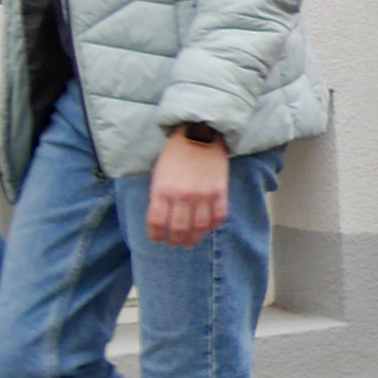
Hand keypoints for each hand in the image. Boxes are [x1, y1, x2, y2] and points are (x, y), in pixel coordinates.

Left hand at [147, 129, 230, 248]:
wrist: (199, 135)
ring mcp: (203, 195)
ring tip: (190, 241)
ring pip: (200, 227)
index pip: (157, 223)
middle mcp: (182, 195)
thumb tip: (164, 220)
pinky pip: (219, 217)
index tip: (158, 238)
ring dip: (194, 238)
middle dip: (175, 240)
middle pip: (179, 229)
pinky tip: (207, 227)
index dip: (156, 235)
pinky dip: (213, 226)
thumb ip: (159, 198)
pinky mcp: (220, 192)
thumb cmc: (175, 154)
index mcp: (162, 190)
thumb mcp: (158, 175)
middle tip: (175, 243)